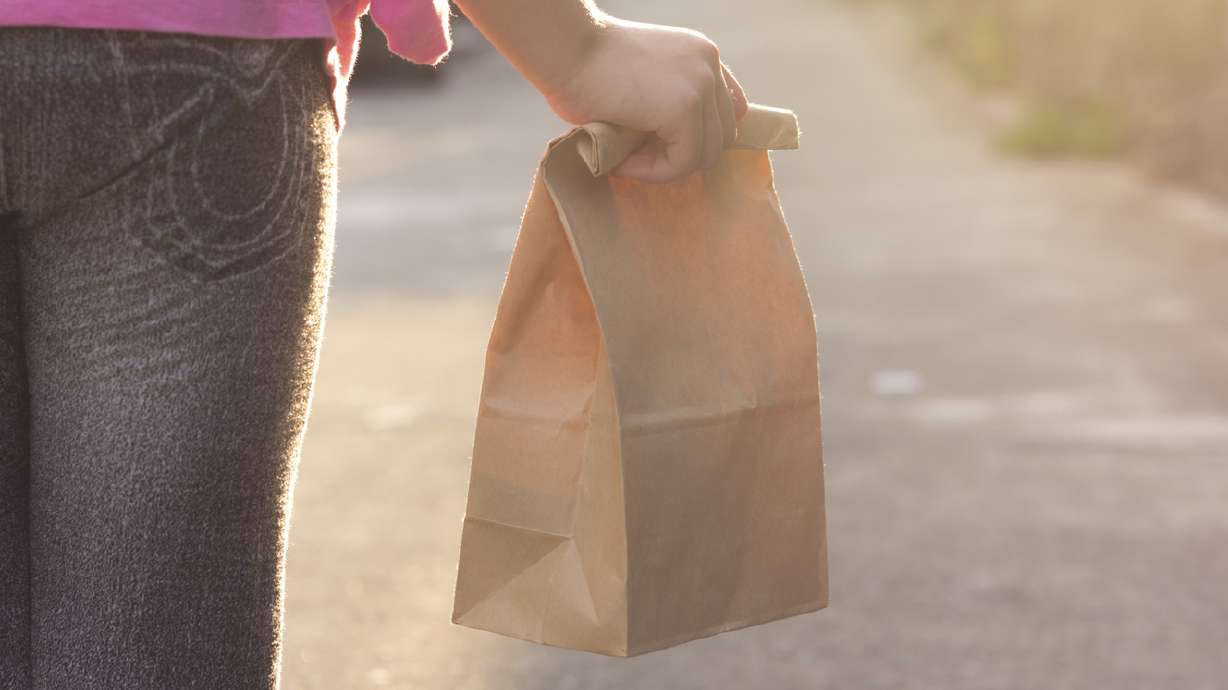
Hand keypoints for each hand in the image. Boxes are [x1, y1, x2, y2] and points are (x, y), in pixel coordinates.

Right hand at [543, 17, 748, 182]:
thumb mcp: (643, 79)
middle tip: (638, 156)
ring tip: (627, 161)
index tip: (662, 146)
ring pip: (706, 154)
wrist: (565, 49)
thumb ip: (666, 102)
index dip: (700, 136)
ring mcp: (701, 86)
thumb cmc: (586, 65)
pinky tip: (622, 162)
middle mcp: (709, 64)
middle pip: (722, 135)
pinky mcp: (684, 110)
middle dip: (682, 154)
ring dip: (667, 167)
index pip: (728, 109)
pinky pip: (683, 163)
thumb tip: (676, 147)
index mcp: (702, 54)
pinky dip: (654, 172)